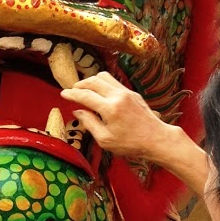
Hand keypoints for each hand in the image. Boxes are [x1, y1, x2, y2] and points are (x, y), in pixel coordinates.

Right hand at [64, 74, 209, 194]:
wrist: (156, 139)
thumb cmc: (130, 144)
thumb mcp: (105, 140)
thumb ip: (89, 123)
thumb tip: (78, 112)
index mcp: (110, 108)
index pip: (85, 95)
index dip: (72, 94)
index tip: (63, 94)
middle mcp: (118, 96)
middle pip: (93, 81)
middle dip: (80, 84)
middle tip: (72, 90)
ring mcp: (127, 92)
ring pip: (104, 77)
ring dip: (92, 80)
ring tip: (85, 89)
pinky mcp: (133, 93)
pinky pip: (114, 82)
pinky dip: (103, 84)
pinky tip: (100, 93)